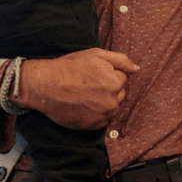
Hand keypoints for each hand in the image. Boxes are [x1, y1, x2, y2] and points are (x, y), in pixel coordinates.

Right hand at [15, 49, 138, 129]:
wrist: (45, 85)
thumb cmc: (69, 67)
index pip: (122, 78)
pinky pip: (102, 119)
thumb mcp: (96, 55)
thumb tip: (137, 69)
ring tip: (85, 93)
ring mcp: (102, 116)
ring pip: (111, 107)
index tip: (94, 73)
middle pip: (119, 94)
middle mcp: (112, 102)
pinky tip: (83, 104)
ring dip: (103, 101)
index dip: (109, 74)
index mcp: (116, 84)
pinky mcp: (92, 126)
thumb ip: (121, 61)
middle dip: (109, 88)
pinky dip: (96, 113)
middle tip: (89, 83)